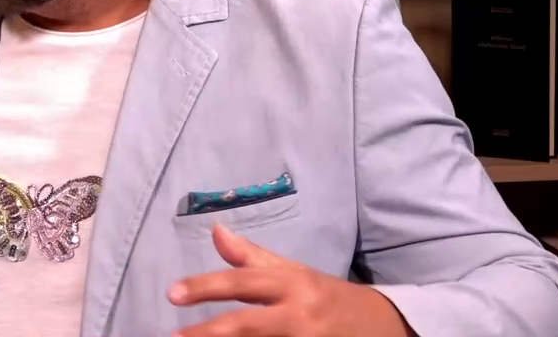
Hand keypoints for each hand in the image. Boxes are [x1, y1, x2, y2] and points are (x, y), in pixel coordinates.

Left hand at [167, 222, 411, 336]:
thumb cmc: (328, 297)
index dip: (205, 287)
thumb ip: (252, 258)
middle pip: (247, 326)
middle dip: (208, 333)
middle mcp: (300, 315)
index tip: (172, 294)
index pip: (242, 283)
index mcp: (293, 284)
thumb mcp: (295, 273)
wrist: (385, 327)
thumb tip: (215, 231)